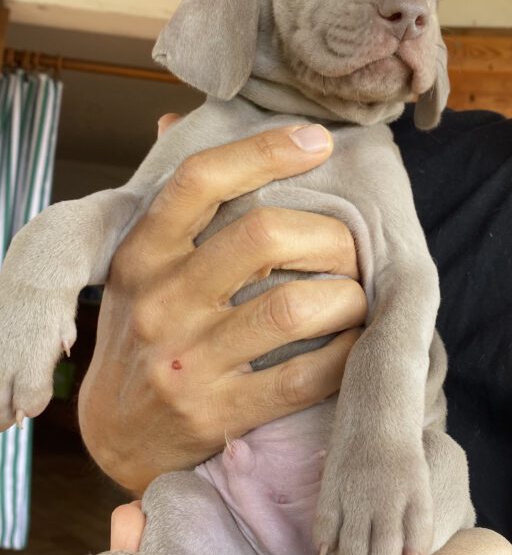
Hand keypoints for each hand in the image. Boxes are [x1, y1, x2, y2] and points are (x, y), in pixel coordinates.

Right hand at [79, 119, 364, 492]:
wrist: (113, 434)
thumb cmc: (140, 333)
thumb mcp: (136, 267)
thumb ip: (167, 203)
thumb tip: (176, 120)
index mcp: (141, 254)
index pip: (200, 180)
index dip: (265, 151)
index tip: (318, 142)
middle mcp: (160, 302)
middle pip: (264, 237)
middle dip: (329, 236)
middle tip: (351, 247)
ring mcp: (188, 362)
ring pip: (295, 309)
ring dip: (347, 297)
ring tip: (356, 295)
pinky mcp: (219, 412)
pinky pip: (305, 376)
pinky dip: (345, 354)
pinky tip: (352, 340)